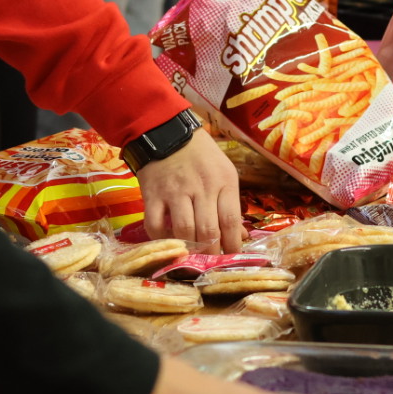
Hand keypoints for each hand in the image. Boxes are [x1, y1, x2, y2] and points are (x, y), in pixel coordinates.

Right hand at [135, 131, 243, 250]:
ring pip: (184, 230)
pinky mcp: (152, 195)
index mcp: (223, 181)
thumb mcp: (224, 172)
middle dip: (212, 253)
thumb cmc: (201, 154)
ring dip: (190, 249)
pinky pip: (155, 225)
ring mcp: (175, 192)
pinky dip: (162, 239)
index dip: (232, 245)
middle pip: (208, 230)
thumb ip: (231, 204)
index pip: (230, 220)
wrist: (166, 130)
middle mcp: (201, 187)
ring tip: (193, 257)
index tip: (232, 258)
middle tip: (211, 262)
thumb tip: (240, 236)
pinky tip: (169, 241)